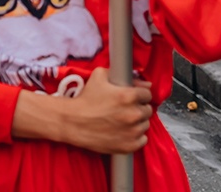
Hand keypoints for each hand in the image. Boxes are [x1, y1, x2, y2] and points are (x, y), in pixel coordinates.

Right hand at [15, 68, 151, 153]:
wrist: (72, 121)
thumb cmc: (85, 99)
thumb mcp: (99, 76)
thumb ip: (120, 74)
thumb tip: (144, 83)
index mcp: (129, 96)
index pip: (147, 94)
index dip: (139, 94)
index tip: (132, 97)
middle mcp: (134, 114)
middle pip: (148, 110)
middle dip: (138, 108)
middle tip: (125, 108)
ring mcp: (133, 131)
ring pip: (145, 125)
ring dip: (137, 122)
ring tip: (122, 120)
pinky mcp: (130, 145)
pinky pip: (142, 139)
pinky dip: (136, 136)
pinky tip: (124, 131)